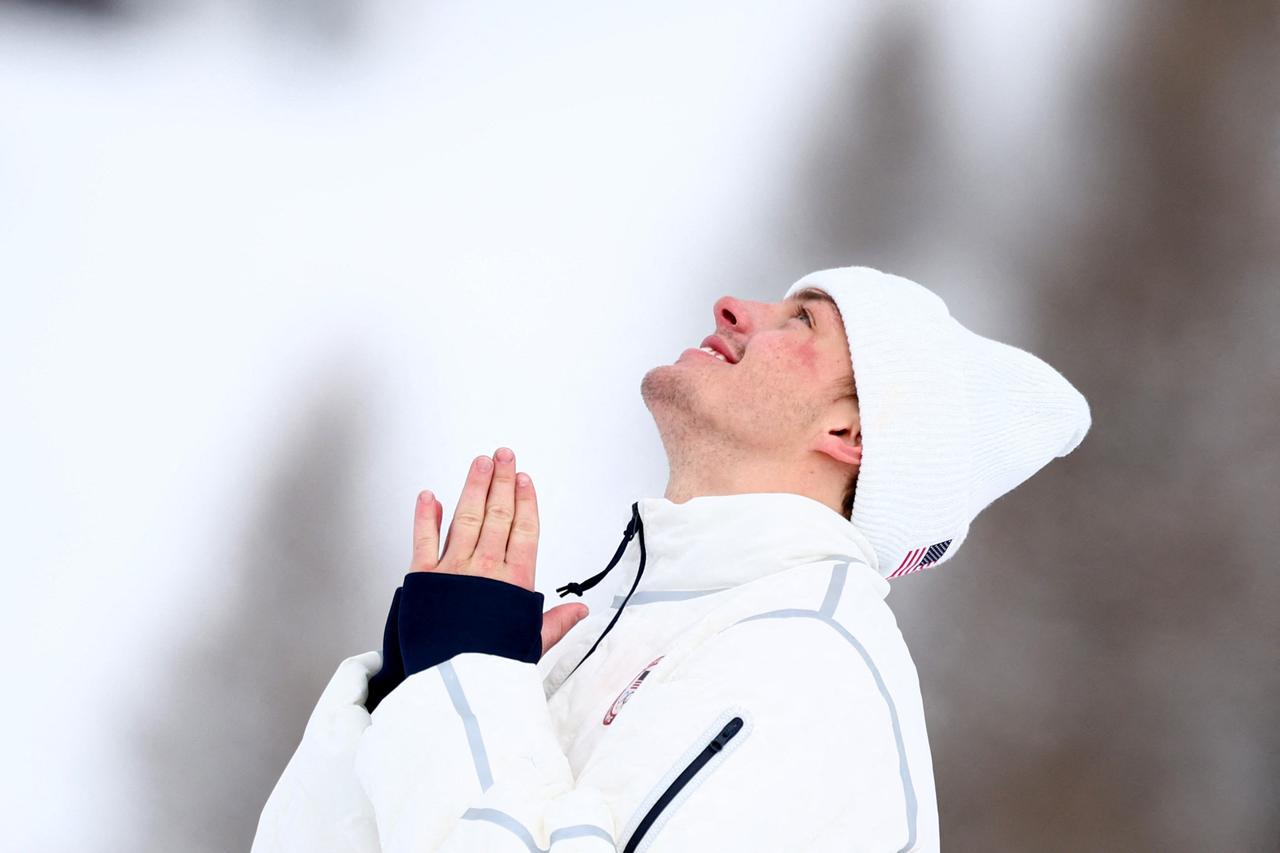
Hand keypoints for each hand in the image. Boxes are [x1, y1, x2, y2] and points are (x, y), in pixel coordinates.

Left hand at [409, 447, 588, 656]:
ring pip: (466, 516)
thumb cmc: (493, 667)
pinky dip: (425, 516)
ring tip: (479, 463)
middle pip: (497, 514)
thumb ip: (555, 622)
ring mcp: (453, 570)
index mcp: (514, 582)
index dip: (525, 500)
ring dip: (473, 486)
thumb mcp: (531, 644)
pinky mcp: (423, 578)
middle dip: (502, 481)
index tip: (524, 479)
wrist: (455, 684)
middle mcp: (485, 568)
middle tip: (504, 456)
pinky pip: (423, 539)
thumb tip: (580, 611)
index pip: (524, 529)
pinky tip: (430, 496)